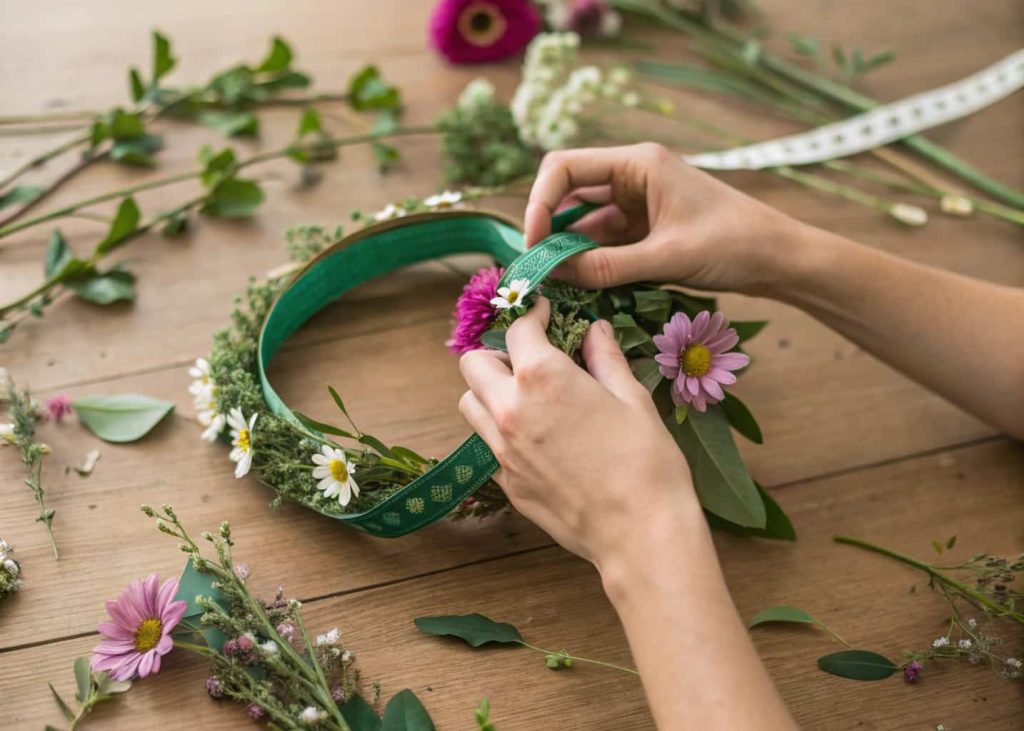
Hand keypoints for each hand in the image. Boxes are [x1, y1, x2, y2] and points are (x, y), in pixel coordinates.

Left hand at [457, 297, 701, 567]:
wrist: (640, 533)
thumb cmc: (646, 462)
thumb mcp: (632, 399)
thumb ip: (605, 358)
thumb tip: (595, 330)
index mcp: (542, 378)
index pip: (518, 330)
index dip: (532, 315)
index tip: (544, 314)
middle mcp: (510, 411)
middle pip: (473, 364)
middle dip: (497, 353)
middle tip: (530, 358)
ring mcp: (502, 451)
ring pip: (470, 406)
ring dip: (489, 393)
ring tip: (526, 397)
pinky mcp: (506, 484)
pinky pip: (486, 446)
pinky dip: (500, 433)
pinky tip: (535, 438)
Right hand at [524, 143, 799, 295]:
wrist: (779, 258)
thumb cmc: (732, 244)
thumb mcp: (665, 258)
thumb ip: (606, 266)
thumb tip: (553, 274)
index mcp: (637, 163)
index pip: (564, 168)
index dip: (539, 203)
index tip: (534, 244)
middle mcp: (632, 175)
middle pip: (567, 191)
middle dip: (547, 227)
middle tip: (536, 266)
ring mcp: (637, 202)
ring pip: (583, 220)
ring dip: (566, 247)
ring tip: (551, 281)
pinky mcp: (644, 228)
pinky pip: (603, 240)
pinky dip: (588, 259)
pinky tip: (577, 282)